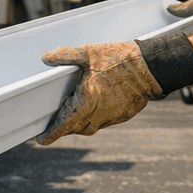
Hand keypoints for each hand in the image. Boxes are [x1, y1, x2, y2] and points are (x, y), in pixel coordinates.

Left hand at [37, 41, 161, 145]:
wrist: (150, 67)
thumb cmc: (119, 59)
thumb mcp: (88, 53)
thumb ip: (65, 55)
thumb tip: (45, 57)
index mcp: (88, 100)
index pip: (65, 123)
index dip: (53, 133)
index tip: (42, 140)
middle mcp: (99, 112)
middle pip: (76, 128)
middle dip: (64, 128)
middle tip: (55, 125)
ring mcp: (112, 115)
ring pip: (91, 127)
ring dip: (80, 125)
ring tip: (72, 117)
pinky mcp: (123, 115)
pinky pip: (104, 123)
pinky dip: (95, 120)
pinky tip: (93, 109)